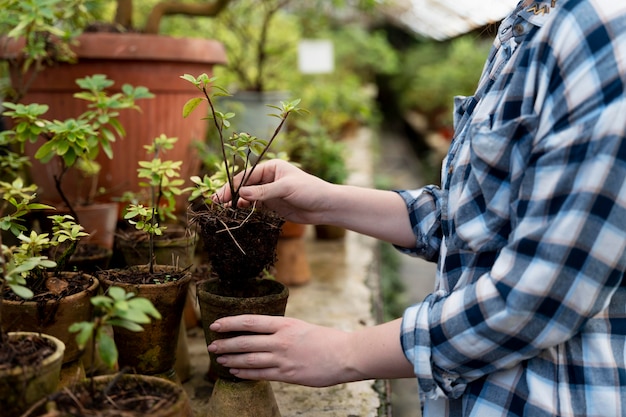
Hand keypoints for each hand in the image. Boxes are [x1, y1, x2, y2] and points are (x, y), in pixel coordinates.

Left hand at [207, 315, 352, 386]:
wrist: (345, 355)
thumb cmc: (325, 339)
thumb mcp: (300, 326)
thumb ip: (281, 329)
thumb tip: (261, 332)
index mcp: (284, 323)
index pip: (250, 321)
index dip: (230, 323)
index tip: (215, 325)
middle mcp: (280, 340)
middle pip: (244, 341)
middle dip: (224, 343)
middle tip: (211, 345)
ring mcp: (283, 358)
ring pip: (249, 358)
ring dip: (230, 358)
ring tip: (218, 359)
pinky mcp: (287, 374)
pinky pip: (260, 374)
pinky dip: (244, 372)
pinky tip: (234, 371)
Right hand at [214, 159, 332, 224]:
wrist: (325, 206)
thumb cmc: (310, 191)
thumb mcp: (286, 189)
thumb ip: (263, 192)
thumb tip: (241, 194)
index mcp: (271, 167)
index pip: (247, 175)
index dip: (233, 185)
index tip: (221, 195)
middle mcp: (268, 178)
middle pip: (244, 185)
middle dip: (230, 193)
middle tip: (215, 203)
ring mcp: (269, 192)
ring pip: (247, 196)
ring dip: (235, 202)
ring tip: (222, 209)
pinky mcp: (272, 204)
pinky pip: (254, 206)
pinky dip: (244, 209)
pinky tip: (236, 213)